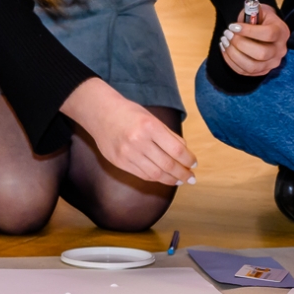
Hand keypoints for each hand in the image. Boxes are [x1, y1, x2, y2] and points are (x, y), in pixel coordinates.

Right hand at [61, 77, 195, 186]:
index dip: (189, 160)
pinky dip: (156, 178)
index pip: (177, 150)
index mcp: (150, 127)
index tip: (194, 164)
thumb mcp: (152, 119)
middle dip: (183, 174)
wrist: (99, 113)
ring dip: (171, 179)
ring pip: (156, 174)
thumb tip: (186, 155)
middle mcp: (138, 141)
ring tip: (180, 180)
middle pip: (168, 164)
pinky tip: (163, 177)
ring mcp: (127, 153)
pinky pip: (142, 175)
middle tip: (191, 178)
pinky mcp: (119, 162)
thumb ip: (169, 136)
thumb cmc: (128, 113)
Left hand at [220, 3, 288, 76]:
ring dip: (233, 54)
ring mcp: (272, 63)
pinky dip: (230, 61)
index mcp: (281, 32)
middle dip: (239, 44)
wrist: (263, 28)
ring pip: (252, 66)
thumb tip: (239, 21)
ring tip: (224, 41)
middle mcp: (280, 50)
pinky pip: (244, 71)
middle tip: (227, 34)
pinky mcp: (262, 71)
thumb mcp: (257, 10)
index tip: (232, 26)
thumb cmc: (258, 19)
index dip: (248, 31)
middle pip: (261, 53)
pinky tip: (224, 49)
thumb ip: (250, 13)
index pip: (269, 34)